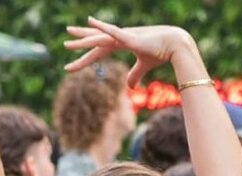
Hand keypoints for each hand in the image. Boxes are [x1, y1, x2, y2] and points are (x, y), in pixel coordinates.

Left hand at [64, 18, 195, 86]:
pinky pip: (113, 32)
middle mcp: (120, 38)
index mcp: (121, 44)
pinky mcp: (130, 38)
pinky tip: (91, 22)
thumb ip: (135, 75)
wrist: (176, 45)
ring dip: (83, 40)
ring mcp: (124, 36)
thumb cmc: (161, 52)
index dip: (86, 59)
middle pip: (95, 41)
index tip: (72, 65)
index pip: (99, 52)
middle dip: (80, 43)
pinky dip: (102, 28)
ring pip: (99, 39)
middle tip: (65, 43)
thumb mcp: (144, 66)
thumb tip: (129, 86)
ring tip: (67, 42)